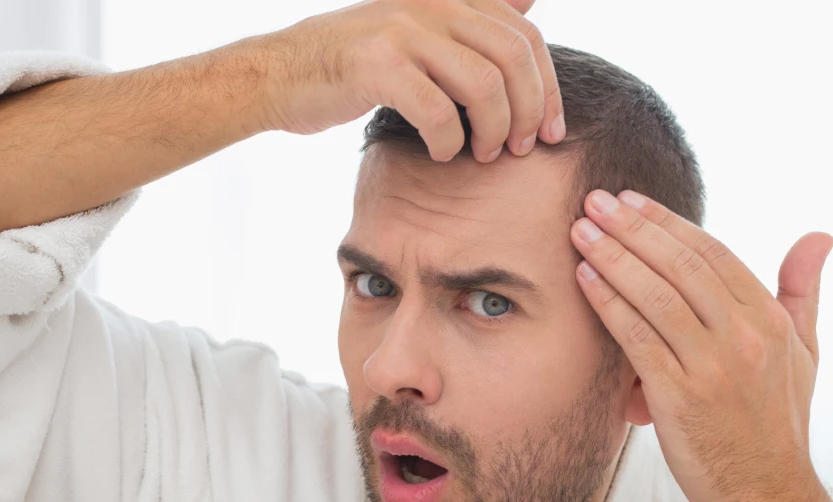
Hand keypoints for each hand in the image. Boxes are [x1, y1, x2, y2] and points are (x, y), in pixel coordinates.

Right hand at [255, 0, 564, 161]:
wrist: (280, 73)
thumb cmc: (352, 64)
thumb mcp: (416, 29)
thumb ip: (470, 19)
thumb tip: (529, 2)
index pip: (525, 37)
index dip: (548, 87)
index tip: (552, 130)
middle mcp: (433, 4)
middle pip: (513, 58)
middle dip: (529, 111)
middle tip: (522, 149)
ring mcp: (404, 30)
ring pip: (483, 84)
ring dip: (494, 130)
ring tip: (483, 155)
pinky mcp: (377, 65)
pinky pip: (438, 111)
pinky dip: (448, 142)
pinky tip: (441, 154)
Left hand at [570, 189, 832, 501]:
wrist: (767, 497)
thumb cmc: (778, 426)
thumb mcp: (805, 353)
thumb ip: (803, 291)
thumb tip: (820, 236)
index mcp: (771, 321)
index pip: (713, 254)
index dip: (668, 223)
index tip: (632, 201)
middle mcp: (745, 336)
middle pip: (680, 265)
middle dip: (632, 228)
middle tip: (594, 200)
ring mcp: (713, 366)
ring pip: (655, 294)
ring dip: (613, 256)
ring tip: (580, 230)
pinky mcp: (680, 396)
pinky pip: (637, 337)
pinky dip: (609, 302)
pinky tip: (585, 278)